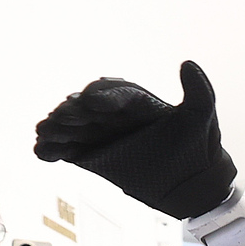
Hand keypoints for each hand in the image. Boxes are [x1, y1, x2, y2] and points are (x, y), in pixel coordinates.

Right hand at [33, 60, 238, 219]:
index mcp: (138, 102)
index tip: (92, 101)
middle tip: (61, 116)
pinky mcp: (91, 154)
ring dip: (58, 128)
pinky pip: (68, 150)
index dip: (105, 96)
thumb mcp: (203, 119)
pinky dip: (53, 151)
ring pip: (74, 128)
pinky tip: (41, 152)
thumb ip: (199, 93)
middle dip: (74, 111)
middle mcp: (115, 114)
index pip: (119, 94)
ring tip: (45, 131)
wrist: (192, 182)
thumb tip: (189, 63)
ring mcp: (101, 134)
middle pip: (89, 109)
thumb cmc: (199, 146)